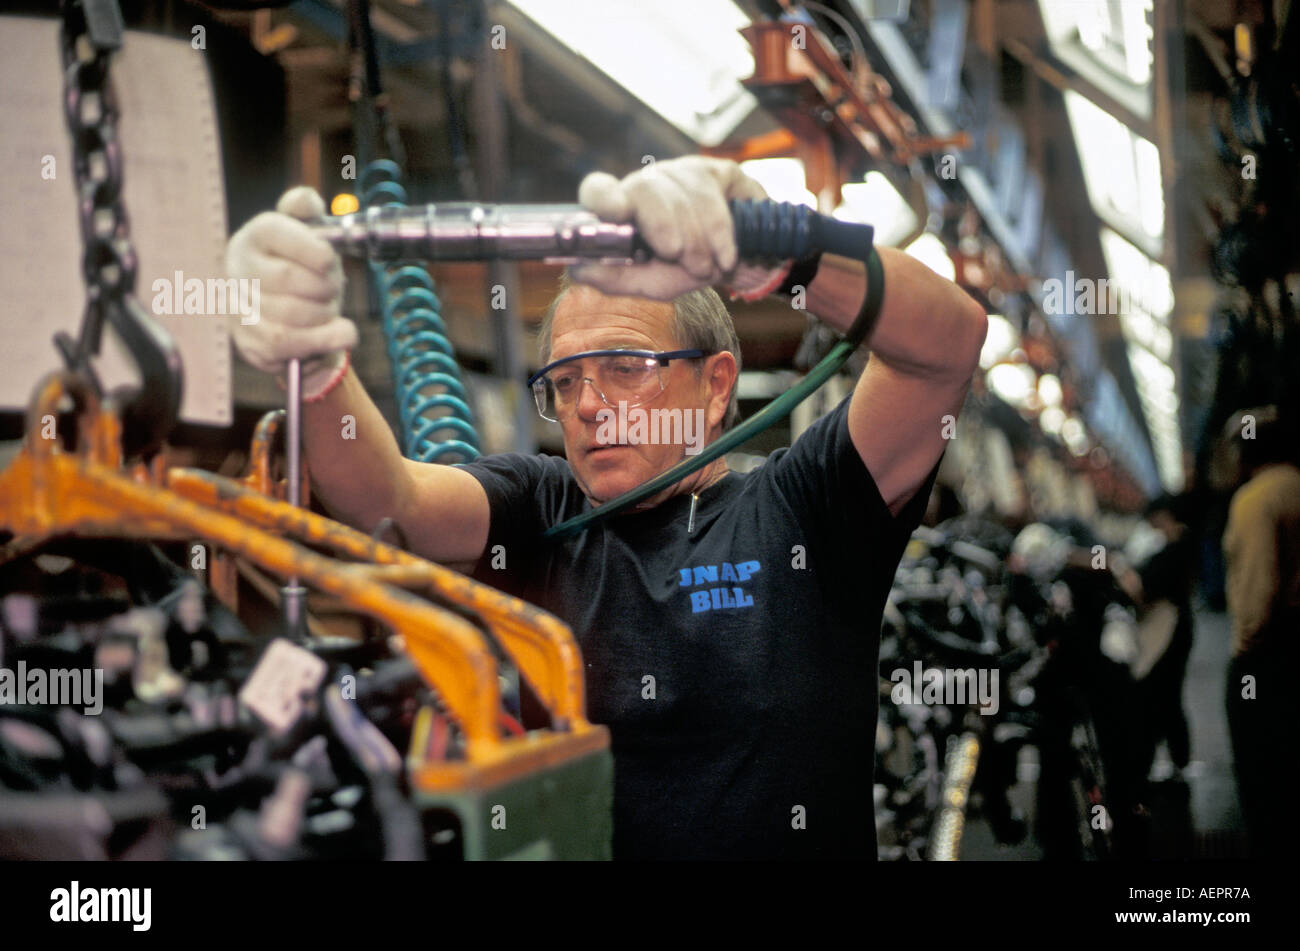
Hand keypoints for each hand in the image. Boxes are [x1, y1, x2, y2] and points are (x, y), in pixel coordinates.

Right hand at [226, 186, 356, 398]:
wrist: (298, 317)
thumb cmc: (308, 269)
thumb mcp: (311, 233)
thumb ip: (307, 210)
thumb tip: (305, 199)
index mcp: (255, 236)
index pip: (273, 231)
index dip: (311, 247)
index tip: (331, 260)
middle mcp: (238, 268)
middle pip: (285, 277)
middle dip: (323, 286)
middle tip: (334, 288)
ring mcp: (239, 307)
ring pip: (289, 315)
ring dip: (324, 314)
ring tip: (331, 309)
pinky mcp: (250, 343)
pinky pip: (290, 345)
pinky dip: (326, 340)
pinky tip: (342, 332)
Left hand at [572, 156, 773, 300]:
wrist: (736, 263)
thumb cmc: (684, 270)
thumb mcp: (649, 283)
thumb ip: (614, 279)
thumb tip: (578, 270)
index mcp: (622, 211)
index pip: (598, 189)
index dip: (604, 197)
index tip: (617, 212)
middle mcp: (645, 186)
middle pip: (644, 189)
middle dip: (663, 226)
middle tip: (676, 255)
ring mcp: (679, 173)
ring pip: (682, 196)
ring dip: (696, 241)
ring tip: (704, 267)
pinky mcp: (714, 171)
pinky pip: (712, 199)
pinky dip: (720, 235)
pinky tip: (724, 256)